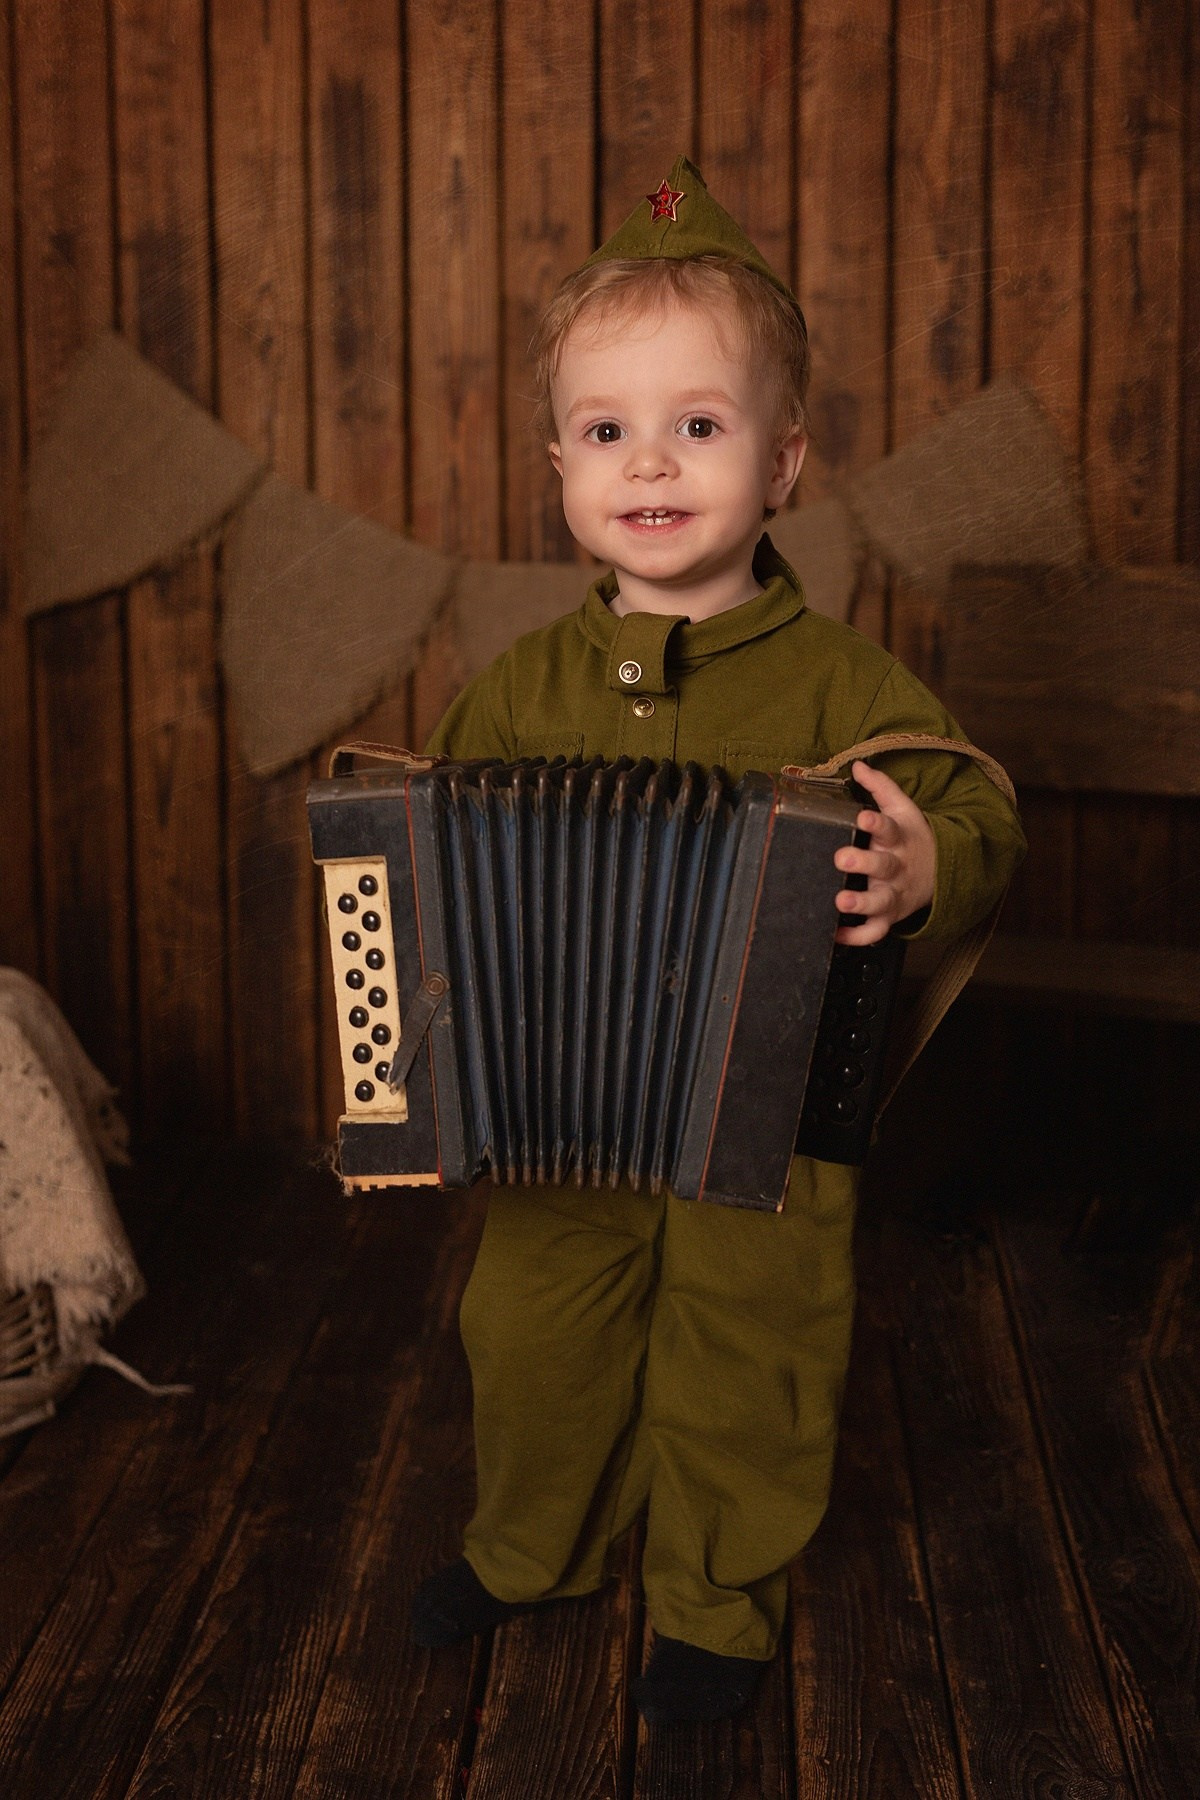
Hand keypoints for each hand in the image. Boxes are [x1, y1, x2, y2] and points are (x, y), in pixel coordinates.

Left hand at [832, 760, 935, 945]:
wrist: (941, 872)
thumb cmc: (912, 837)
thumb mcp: (902, 809)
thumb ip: (880, 788)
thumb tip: (857, 765)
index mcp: (898, 839)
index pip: (889, 828)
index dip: (876, 822)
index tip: (863, 817)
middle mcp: (896, 868)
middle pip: (882, 866)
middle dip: (862, 863)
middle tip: (841, 858)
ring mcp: (894, 894)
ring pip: (880, 902)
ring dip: (861, 904)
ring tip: (841, 902)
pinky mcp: (890, 916)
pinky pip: (876, 931)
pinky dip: (857, 937)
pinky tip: (836, 935)